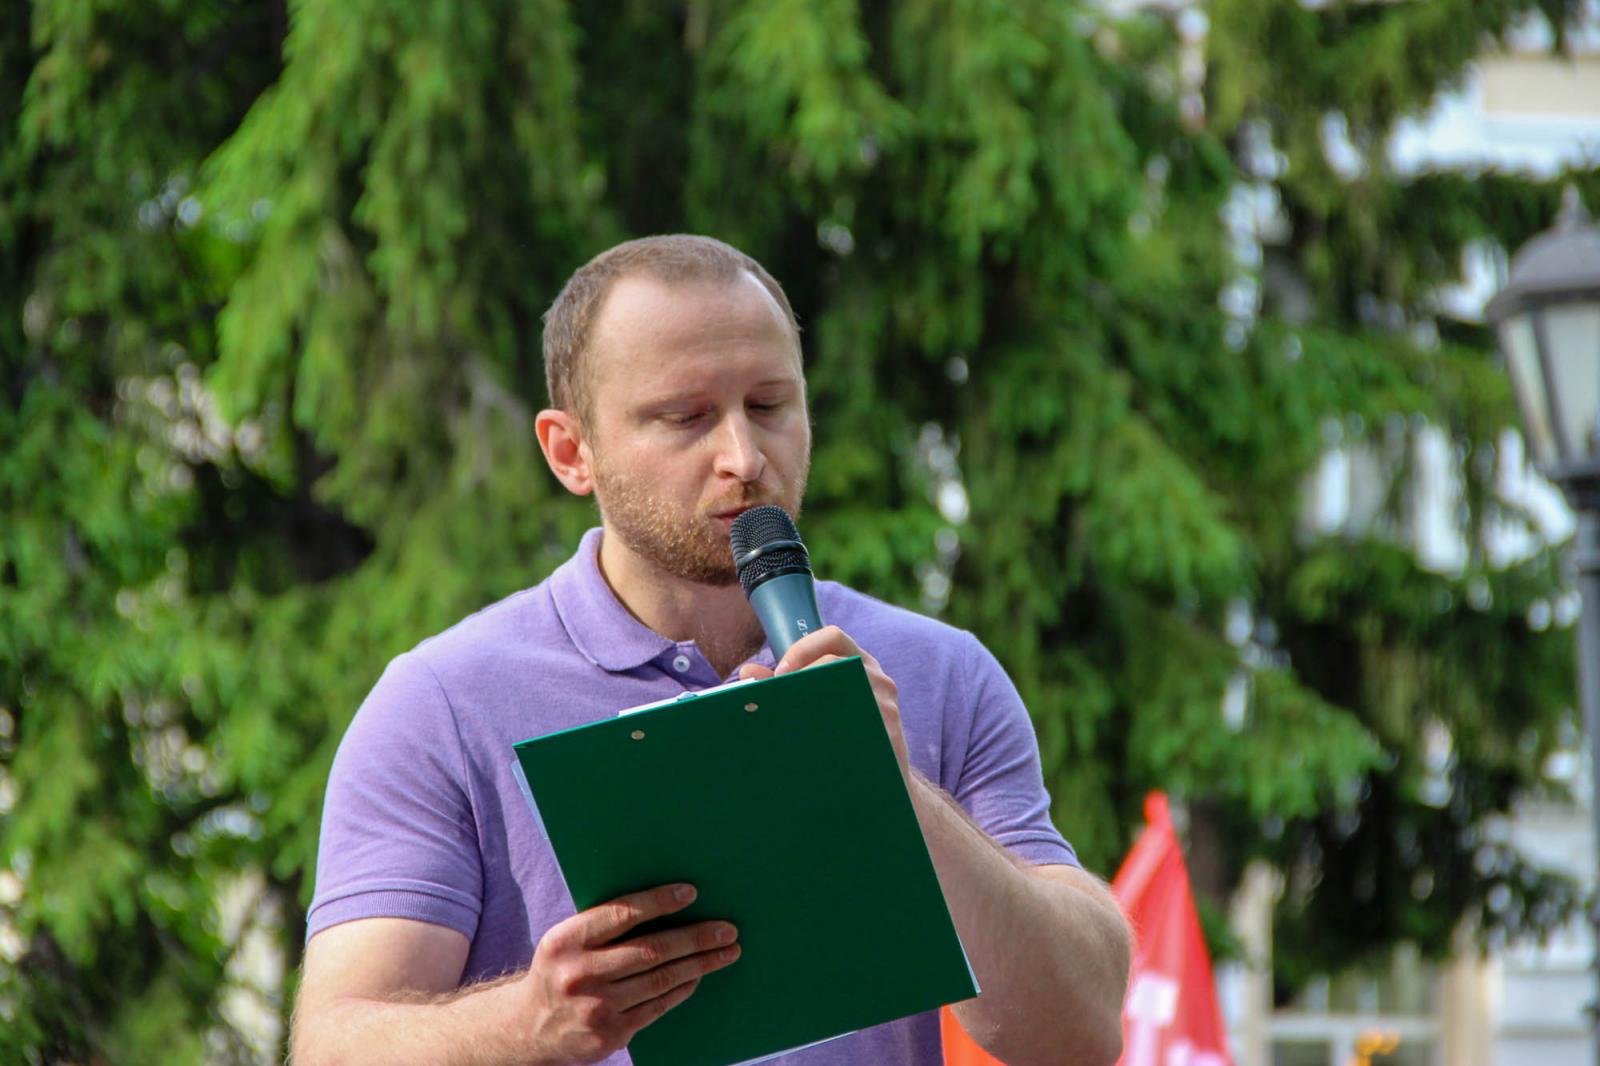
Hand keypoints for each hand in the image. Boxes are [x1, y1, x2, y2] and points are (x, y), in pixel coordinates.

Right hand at [518, 883, 739, 1063]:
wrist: (529, 1028)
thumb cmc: (560, 970)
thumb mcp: (565, 941)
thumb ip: (603, 925)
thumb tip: (666, 901)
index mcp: (566, 940)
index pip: (621, 914)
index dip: (659, 902)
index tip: (691, 893)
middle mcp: (579, 974)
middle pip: (651, 951)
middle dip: (695, 938)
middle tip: (727, 929)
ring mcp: (595, 1008)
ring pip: (660, 980)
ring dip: (700, 965)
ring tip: (726, 952)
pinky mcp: (609, 1035)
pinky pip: (657, 1007)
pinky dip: (682, 989)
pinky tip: (697, 976)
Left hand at [738, 626, 908, 776]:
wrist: (886, 781)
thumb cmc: (846, 735)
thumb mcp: (821, 703)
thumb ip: (785, 685)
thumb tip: (748, 674)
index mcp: (859, 663)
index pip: (833, 636)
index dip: (802, 649)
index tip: (780, 673)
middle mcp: (876, 678)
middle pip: (835, 659)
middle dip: (801, 676)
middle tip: (779, 698)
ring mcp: (885, 704)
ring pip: (845, 689)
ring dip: (812, 703)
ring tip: (790, 722)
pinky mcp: (889, 731)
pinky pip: (856, 723)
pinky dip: (829, 730)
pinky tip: (811, 744)